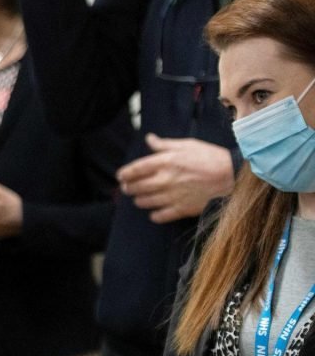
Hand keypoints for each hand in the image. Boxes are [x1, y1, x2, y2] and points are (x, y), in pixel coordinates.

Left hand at [116, 134, 233, 223]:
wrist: (233, 176)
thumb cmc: (210, 157)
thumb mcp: (187, 145)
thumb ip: (165, 145)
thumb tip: (149, 139)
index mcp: (165, 162)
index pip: (135, 169)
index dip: (124, 173)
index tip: (121, 176)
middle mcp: (166, 179)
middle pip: (136, 187)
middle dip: (128, 188)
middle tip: (127, 188)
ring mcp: (173, 196)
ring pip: (145, 202)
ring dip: (139, 200)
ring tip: (139, 198)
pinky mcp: (182, 209)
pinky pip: (160, 216)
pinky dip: (154, 215)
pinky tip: (154, 211)